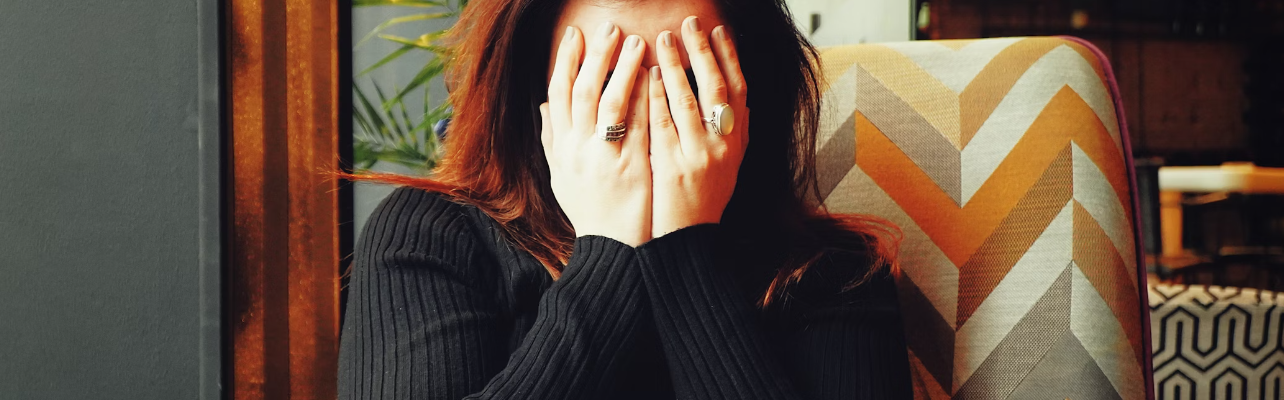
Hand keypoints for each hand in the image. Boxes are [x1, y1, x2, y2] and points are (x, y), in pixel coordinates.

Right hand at [542, 22, 652, 246]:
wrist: (612, 250)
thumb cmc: (590, 211)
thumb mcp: (562, 176)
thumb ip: (552, 140)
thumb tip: (544, 107)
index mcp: (561, 148)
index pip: (558, 94)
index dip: (566, 61)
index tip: (576, 35)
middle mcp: (577, 150)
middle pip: (583, 90)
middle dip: (596, 55)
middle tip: (609, 27)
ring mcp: (604, 158)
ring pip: (611, 102)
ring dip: (623, 68)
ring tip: (637, 41)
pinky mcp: (631, 168)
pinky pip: (637, 125)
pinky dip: (644, 98)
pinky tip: (655, 77)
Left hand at [647, 17, 748, 237]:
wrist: (687, 243)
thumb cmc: (701, 203)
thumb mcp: (726, 167)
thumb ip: (728, 135)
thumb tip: (739, 101)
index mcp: (737, 143)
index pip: (739, 90)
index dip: (730, 58)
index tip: (719, 31)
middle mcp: (724, 146)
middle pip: (717, 88)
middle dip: (702, 51)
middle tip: (689, 23)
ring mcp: (699, 156)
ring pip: (689, 100)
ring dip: (676, 65)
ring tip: (663, 39)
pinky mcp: (674, 167)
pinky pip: (663, 123)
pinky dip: (656, 96)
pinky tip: (647, 75)